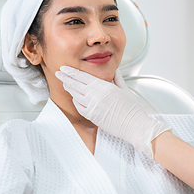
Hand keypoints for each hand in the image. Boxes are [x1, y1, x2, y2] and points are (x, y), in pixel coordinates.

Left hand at [55, 66, 170, 159]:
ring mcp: (92, 105)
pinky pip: (79, 106)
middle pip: (76, 84)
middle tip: (58, 72)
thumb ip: (118, 79)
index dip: (72, 72)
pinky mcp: (92, 116)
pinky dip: (75, 101)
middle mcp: (96, 94)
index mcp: (104, 86)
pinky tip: (74, 98)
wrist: (134, 124)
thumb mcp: (125, 89)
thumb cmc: (132, 108)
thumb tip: (116, 71)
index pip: (83, 76)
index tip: (65, 68)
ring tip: (64, 83)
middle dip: (66, 77)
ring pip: (75, 94)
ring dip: (69, 88)